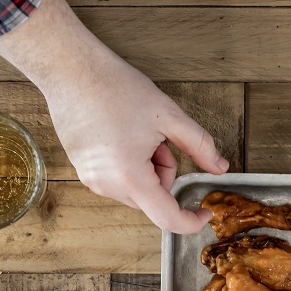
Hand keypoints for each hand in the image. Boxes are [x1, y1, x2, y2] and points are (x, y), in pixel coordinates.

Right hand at [43, 46, 228, 232]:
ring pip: (137, 188)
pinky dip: (128, 163)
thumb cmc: (115, 88)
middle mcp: (107, 185)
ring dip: (146, 166)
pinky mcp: (82, 170)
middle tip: (157, 138)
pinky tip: (120, 134)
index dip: (190, 220)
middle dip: (164, 172)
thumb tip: (220, 167)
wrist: (71, 69)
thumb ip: (200, 145)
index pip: (167, 218)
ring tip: (134, 132)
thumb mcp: (169, 115)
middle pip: (153, 198)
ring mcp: (91, 179)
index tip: (204, 212)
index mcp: (130, 177)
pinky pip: (117, 179)